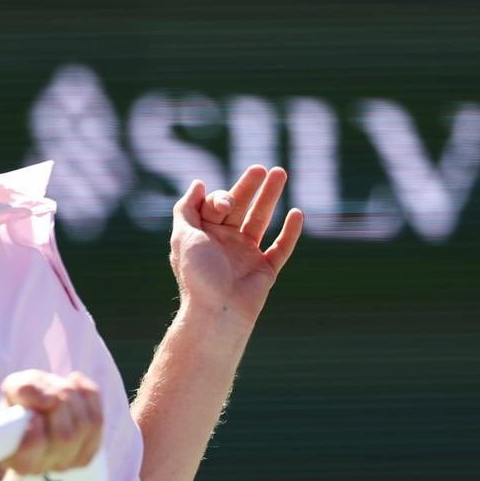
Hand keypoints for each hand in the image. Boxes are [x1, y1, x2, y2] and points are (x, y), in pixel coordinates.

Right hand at [0, 370, 102, 474]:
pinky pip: (97, 420)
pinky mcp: (87, 453)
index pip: (33, 448)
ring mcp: (66, 463)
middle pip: (64, 437)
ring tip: (59, 387)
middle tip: (50, 391)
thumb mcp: (12, 389)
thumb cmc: (22, 401)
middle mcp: (41, 467)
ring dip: (74, 398)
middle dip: (59, 404)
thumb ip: (22, 389)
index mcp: (16, 458)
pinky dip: (88, 395)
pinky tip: (75, 382)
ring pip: (83, 427)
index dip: (36, 428)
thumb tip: (49, 399)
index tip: (34, 413)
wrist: (38, 409)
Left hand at [170, 165, 303, 325]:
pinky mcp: (265, 270)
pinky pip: (281, 248)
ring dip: (271, 198)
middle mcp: (225, 243)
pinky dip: (290, 232)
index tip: (223, 207)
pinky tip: (297, 213)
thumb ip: (186, 209)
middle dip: (251, 187)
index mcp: (204, 236)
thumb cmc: (198, 275)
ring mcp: (246, 256)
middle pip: (240, 207)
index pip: (216, 205)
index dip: (221, 198)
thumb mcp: (182, 237)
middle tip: (263, 167)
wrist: (217, 312)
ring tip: (281, 173)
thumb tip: (198, 183)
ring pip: (261, 221)